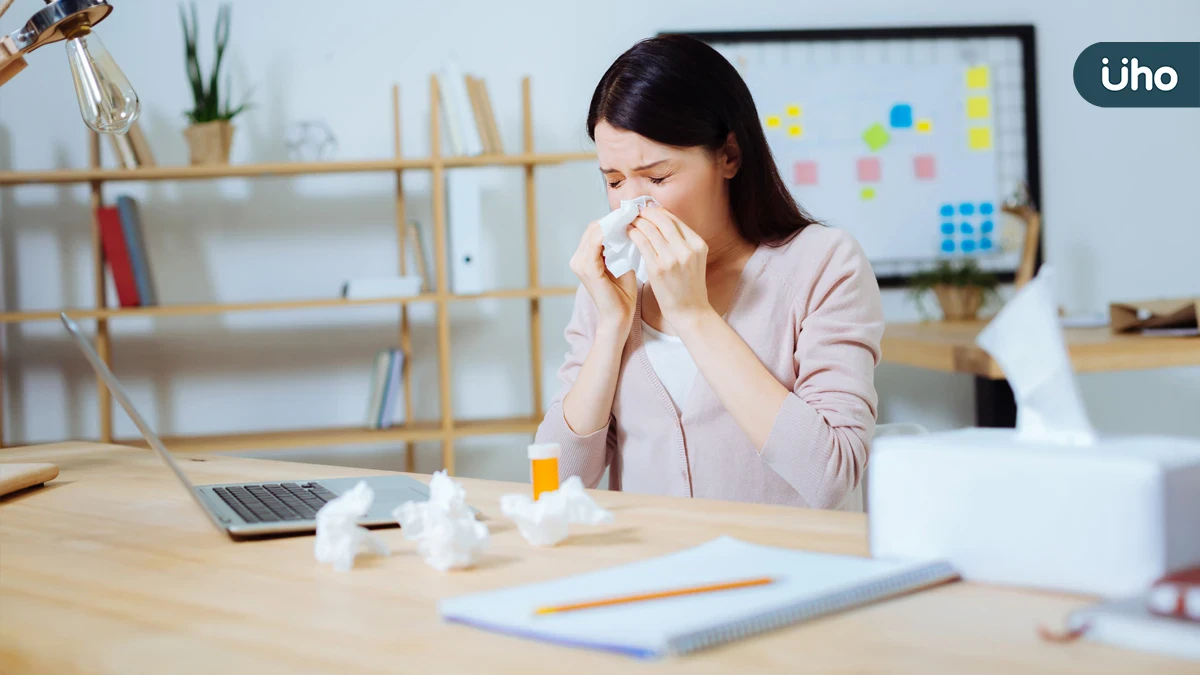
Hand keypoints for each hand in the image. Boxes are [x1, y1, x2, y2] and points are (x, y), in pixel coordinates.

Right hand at [570, 220, 637, 331]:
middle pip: (593, 228)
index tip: (632, 214)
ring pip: (594, 232)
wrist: (619, 317)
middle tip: (633, 212)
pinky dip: (610, 234)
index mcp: (584, 258)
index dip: (612, 220)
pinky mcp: (588, 269)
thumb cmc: (622, 294)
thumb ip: (622, 246)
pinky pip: (596, 243)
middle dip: (613, 219)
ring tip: (631, 218)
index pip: (595, 230)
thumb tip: (631, 226)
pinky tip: (625, 230)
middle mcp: (578, 259)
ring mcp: (580, 264)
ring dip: (613, 224)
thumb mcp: (622, 264)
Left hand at [629, 207, 710, 325]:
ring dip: (637, 222)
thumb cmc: (688, 286)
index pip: (674, 220)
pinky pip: (642, 244)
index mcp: (698, 244)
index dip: (658, 211)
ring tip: (628, 220)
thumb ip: (681, 241)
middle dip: (646, 213)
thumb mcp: (693, 259)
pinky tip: (628, 232)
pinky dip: (633, 234)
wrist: (689, 311)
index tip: (647, 209)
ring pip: (650, 230)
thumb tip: (660, 221)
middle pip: (662, 221)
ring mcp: (672, 259)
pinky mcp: (658, 269)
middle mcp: (687, 249)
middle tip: (635, 211)